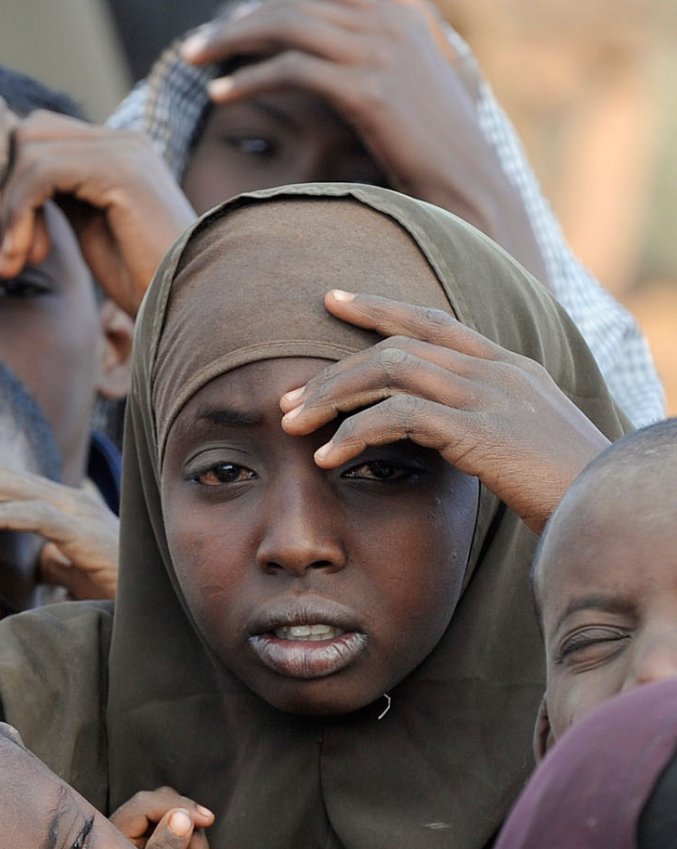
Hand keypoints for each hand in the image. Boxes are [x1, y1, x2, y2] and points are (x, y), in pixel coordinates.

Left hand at [0, 111, 195, 315]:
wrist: (191, 305)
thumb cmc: (145, 282)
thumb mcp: (92, 232)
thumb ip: (61, 202)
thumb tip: (8, 194)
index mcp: (114, 151)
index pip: (38, 136)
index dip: (2, 181)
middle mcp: (119, 140)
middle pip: (26, 133)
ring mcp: (122, 150)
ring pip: (27, 152)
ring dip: (4, 212)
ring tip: (9, 264)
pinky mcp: (119, 171)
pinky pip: (40, 174)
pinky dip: (19, 216)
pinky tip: (24, 258)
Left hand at [0, 443, 118, 599]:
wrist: (164, 612)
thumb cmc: (119, 592)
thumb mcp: (75, 572)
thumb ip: (53, 559)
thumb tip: (36, 560)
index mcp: (58, 508)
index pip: (0, 482)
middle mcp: (67, 502)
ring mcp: (77, 513)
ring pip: (12, 489)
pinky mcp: (85, 535)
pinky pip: (36, 519)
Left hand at [109, 787, 215, 848]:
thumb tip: (182, 817)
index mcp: (112, 836)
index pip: (146, 805)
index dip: (179, 807)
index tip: (207, 821)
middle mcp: (118, 831)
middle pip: (158, 803)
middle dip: (188, 821)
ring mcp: (132, 837)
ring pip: (166, 814)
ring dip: (191, 832)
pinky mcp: (146, 845)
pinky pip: (169, 827)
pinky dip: (188, 838)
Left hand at [182, 0, 544, 276]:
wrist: (464, 179)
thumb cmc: (426, 135)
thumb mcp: (404, 72)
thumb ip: (370, 40)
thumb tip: (325, 33)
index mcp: (399, 3)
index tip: (230, 20)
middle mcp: (392, 15)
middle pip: (294, 0)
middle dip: (237, 22)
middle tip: (195, 48)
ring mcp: (381, 49)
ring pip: (286, 26)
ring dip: (229, 42)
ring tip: (192, 61)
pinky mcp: (368, 89)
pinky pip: (290, 70)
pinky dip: (248, 79)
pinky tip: (219, 95)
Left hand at [281, 290, 608, 532]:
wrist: (605, 505)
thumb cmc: (564, 484)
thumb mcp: (522, 438)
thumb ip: (481, 421)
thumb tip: (435, 429)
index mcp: (508, 366)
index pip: (434, 319)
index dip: (381, 307)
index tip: (334, 299)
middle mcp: (497, 371)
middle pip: (396, 346)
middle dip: (333, 370)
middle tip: (287, 397)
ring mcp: (489, 395)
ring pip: (389, 371)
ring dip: (331, 396)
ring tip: (292, 425)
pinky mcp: (479, 430)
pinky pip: (398, 415)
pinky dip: (354, 432)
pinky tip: (327, 456)